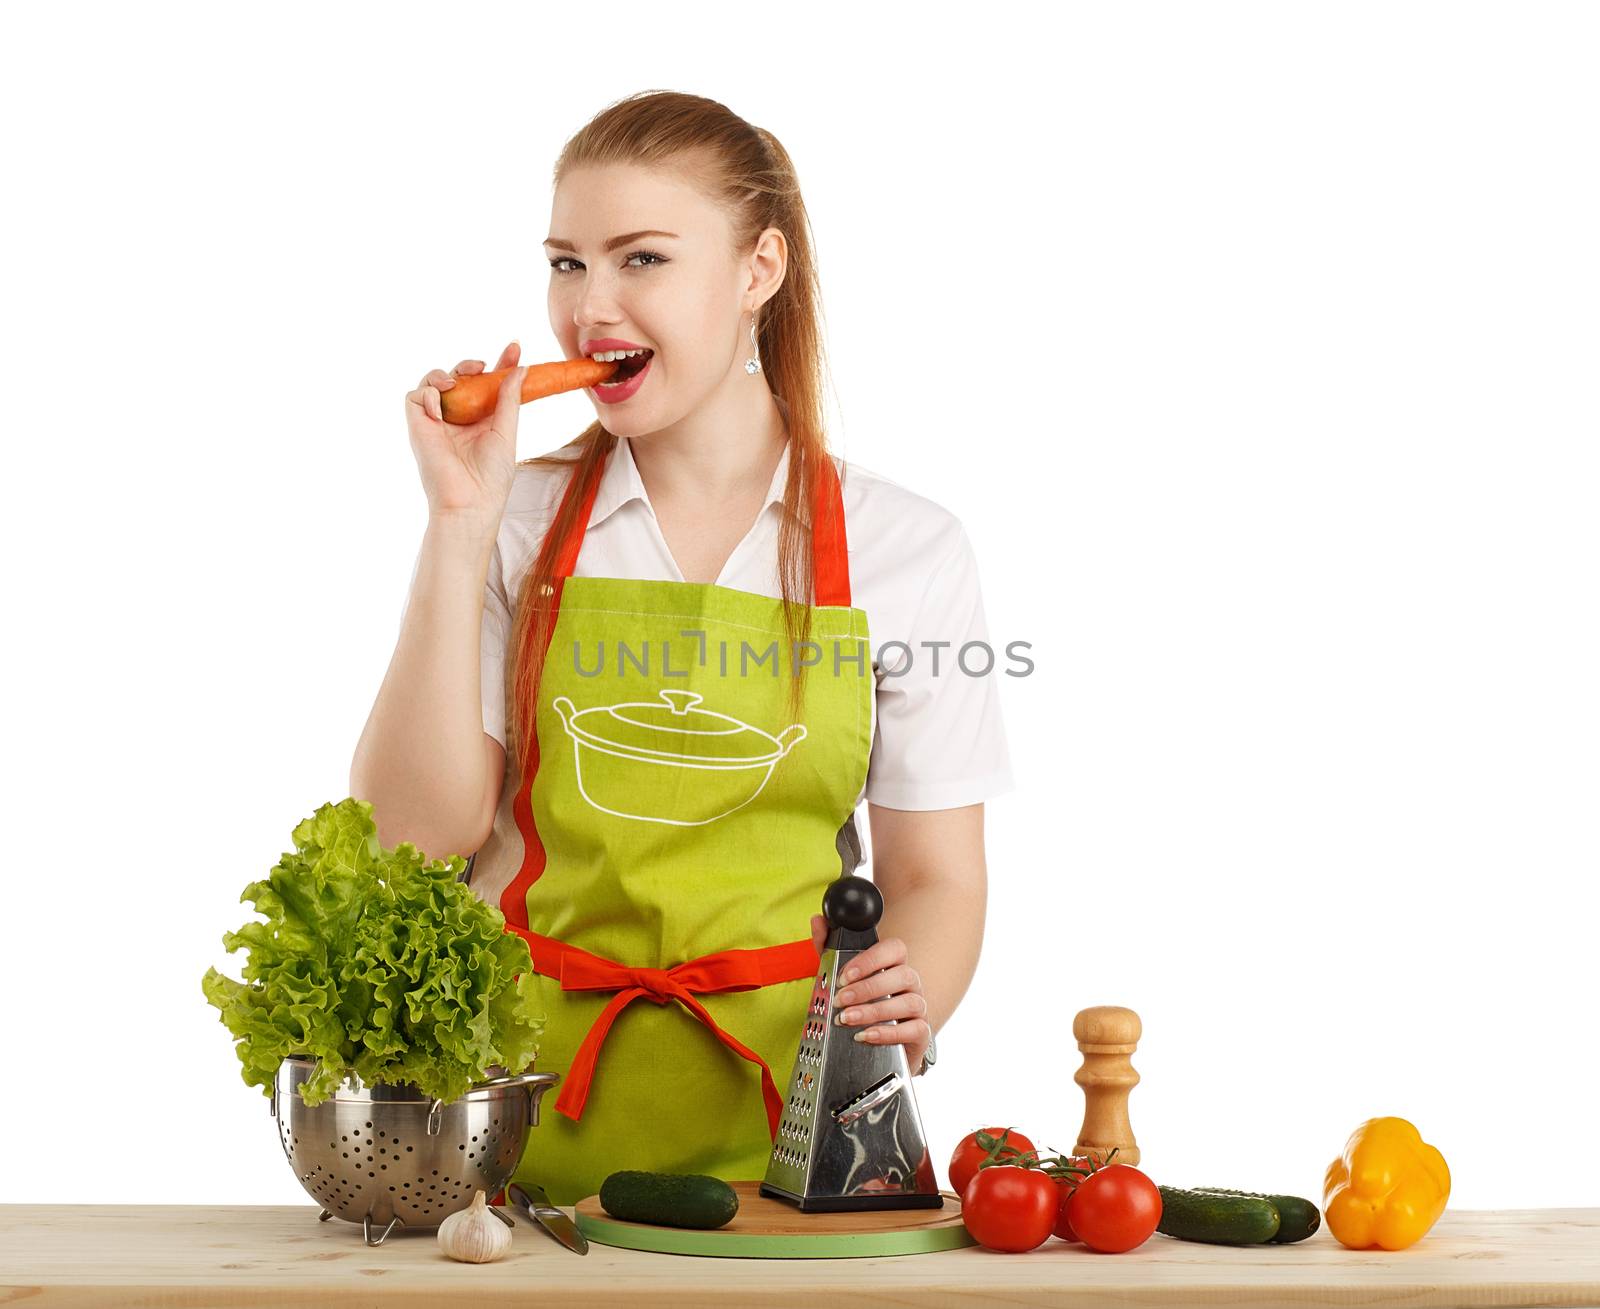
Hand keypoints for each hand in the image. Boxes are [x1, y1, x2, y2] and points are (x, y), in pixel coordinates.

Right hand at [404, 341, 525, 525]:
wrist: (471, 501)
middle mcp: (458, 418)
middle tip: (483, 365)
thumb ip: (510, 399)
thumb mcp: (507, 432)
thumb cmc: (492, 476)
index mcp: (482, 419)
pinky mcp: (418, 426)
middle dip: (470, 365)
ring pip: (433, 382)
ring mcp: (437, 421)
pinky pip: (415, 397)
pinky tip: (442, 407)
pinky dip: (428, 394)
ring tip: (458, 382)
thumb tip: (520, 368)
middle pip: (460, 378)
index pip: (488, 384)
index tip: (514, 347)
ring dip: (445, 374)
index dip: (500, 363)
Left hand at [810, 914, 931, 1072]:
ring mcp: (918, 1007)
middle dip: (868, 988)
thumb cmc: (860, 1000)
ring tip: (847, 1019)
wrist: (877, 1039)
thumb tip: (818, 921)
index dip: (871, 960)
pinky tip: (866, 1035)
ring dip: (876, 1011)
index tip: (845, 975)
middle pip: (903, 975)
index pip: (894, 949)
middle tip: (841, 999)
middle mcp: (910, 983)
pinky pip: (916, 1029)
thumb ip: (827, 947)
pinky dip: (890, 1034)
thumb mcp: (839, 973)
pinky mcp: (921, 1032)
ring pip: (911, 1002)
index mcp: (894, 964)